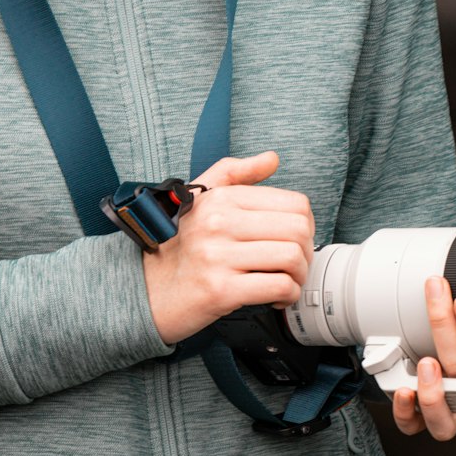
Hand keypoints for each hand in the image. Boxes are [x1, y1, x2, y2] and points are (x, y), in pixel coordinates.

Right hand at [143, 151, 314, 344]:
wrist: (147, 290)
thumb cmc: (179, 246)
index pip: (293, 203)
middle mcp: (218, 223)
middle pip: (297, 230)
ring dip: (299, 275)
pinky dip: (288, 295)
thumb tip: (271, 158)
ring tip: (288, 280)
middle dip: (307, 251)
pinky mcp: (220, 290)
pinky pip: (278, 287)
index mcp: (220, 199)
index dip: (306, 224)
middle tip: (296, 263)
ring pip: (292, 258)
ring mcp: (218, 257)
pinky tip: (278, 297)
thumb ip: (235, 174)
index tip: (296, 239)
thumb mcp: (200, 199)